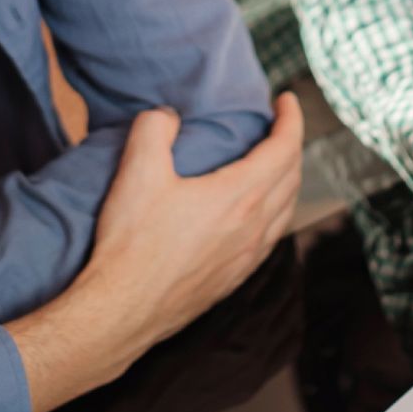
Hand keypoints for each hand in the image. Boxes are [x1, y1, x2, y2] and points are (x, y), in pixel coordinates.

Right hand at [8, 94, 302, 411]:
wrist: (120, 311)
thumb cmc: (131, 244)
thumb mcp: (137, 171)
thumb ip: (155, 128)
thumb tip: (168, 115)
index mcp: (240, 196)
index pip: (284, 148)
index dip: (291, 119)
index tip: (287, 100)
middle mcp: (253, 229)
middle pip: (291, 177)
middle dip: (290, 145)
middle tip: (278, 126)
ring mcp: (246, 258)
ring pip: (285, 211)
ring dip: (286, 180)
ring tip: (272, 165)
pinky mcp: (232, 281)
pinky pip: (270, 239)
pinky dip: (274, 214)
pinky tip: (257, 216)